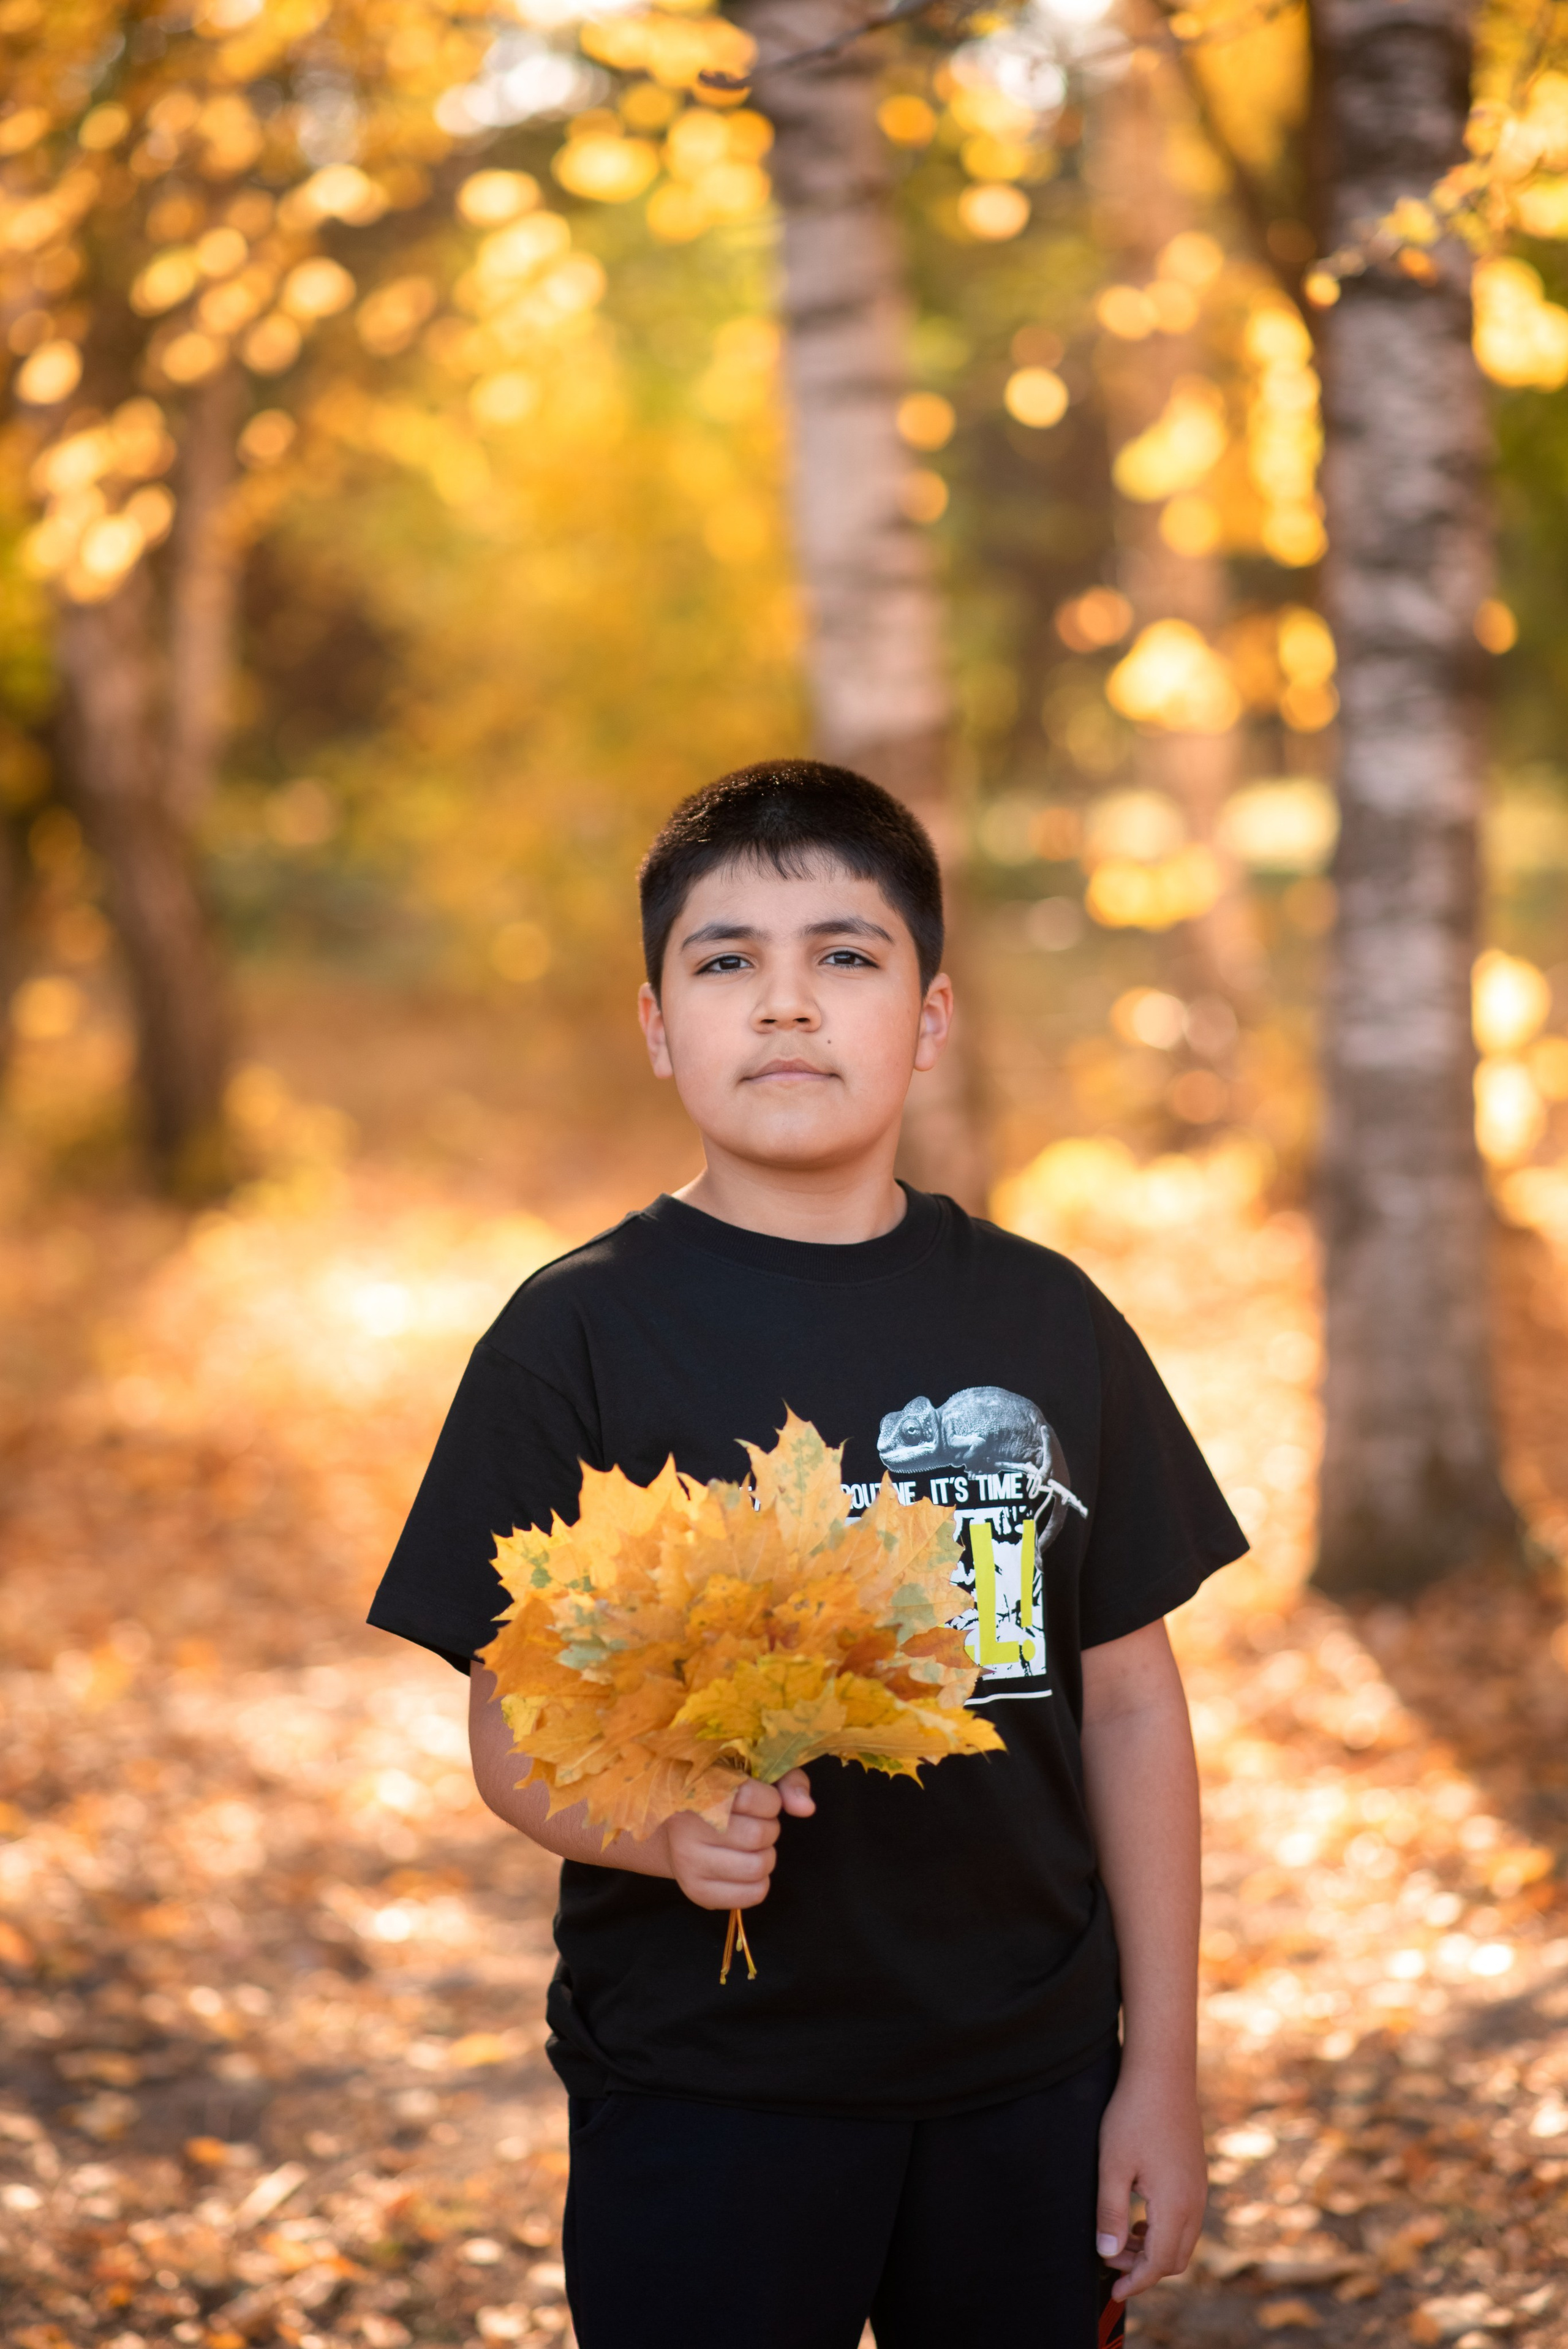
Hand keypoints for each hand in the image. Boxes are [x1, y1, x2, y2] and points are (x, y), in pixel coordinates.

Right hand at [663, 1771, 814, 1909]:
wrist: (672, 1828)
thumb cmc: (721, 1796)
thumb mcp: (752, 1776)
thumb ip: (785, 1782)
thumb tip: (806, 1808)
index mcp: (699, 1789)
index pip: (752, 1798)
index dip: (770, 1801)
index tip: (763, 1800)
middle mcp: (687, 1827)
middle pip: (758, 1835)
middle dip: (769, 1829)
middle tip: (755, 1824)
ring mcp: (688, 1862)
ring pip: (756, 1867)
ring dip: (765, 1856)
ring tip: (751, 1847)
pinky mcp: (695, 1891)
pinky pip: (750, 1895)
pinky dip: (759, 1883)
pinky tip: (746, 1868)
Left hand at [1095, 2066, 1206, 2301]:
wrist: (1163, 2073)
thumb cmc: (1133, 2116)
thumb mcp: (1113, 2166)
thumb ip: (1111, 2213)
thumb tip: (1108, 2255)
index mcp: (1175, 2205)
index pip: (1160, 2264)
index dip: (1136, 2282)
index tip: (1114, 2291)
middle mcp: (1195, 2202)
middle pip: (1175, 2258)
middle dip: (1145, 2268)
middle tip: (1112, 2260)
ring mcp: (1199, 2188)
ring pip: (1183, 2240)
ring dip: (1154, 2249)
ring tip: (1122, 2238)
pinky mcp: (1196, 2175)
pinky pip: (1186, 2220)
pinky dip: (1164, 2230)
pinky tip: (1139, 2216)